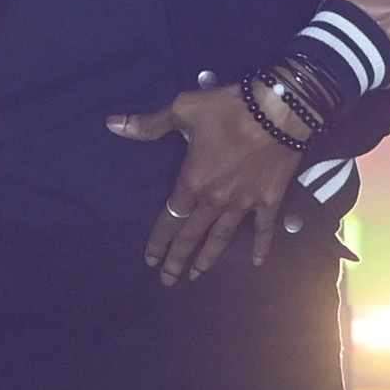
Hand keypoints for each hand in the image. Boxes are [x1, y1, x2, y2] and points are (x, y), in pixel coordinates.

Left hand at [108, 82, 309, 285]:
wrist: (278, 110)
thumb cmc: (227, 109)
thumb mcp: (183, 109)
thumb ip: (149, 124)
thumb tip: (111, 124)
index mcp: (192, 182)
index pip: (170, 218)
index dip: (159, 241)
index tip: (150, 260)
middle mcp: (215, 201)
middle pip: (192, 236)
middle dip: (178, 259)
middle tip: (168, 280)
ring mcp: (244, 204)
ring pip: (222, 238)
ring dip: (208, 258)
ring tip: (197, 274)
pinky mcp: (269, 200)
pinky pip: (264, 228)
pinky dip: (261, 246)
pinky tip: (258, 263)